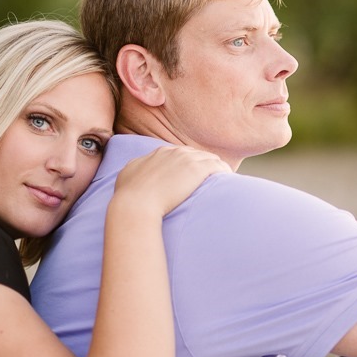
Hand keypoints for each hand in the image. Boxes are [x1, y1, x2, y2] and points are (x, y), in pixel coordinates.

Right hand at [114, 146, 230, 216]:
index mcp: (160, 153)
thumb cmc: (128, 196)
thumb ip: (138, 167)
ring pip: (210, 158)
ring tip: (222, 180)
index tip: (192, 176)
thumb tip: (141, 168)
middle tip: (209, 179)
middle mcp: (174, 152)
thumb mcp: (128, 174)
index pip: (181, 154)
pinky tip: (228, 180)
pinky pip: (218, 166)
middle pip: (197, 154)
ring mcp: (187, 159)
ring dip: (216, 168)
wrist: (135, 204)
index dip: (188, 165)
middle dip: (203, 166)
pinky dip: (224, 171)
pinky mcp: (198, 169)